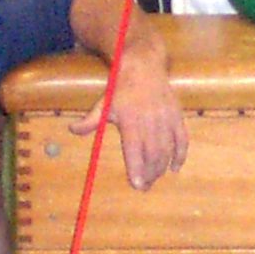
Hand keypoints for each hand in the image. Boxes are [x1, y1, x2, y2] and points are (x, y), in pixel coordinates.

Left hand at [77, 47, 188, 187]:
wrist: (143, 66)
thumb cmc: (121, 87)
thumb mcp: (103, 103)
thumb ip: (90, 121)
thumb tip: (72, 130)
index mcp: (131, 121)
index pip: (134, 151)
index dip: (137, 170)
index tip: (137, 185)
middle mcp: (150, 122)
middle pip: (153, 155)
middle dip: (150, 174)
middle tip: (145, 187)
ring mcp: (166, 119)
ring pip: (167, 150)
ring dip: (161, 168)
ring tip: (155, 179)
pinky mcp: (177, 116)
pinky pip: (182, 140)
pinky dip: (180, 156)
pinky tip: (175, 168)